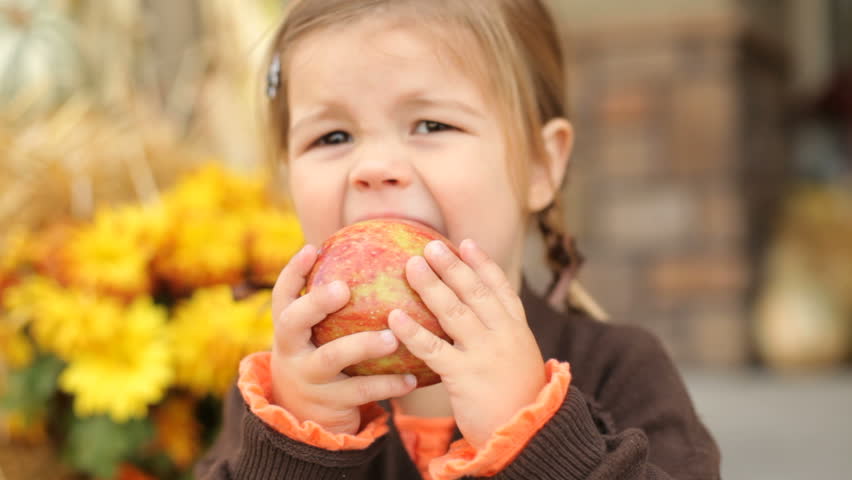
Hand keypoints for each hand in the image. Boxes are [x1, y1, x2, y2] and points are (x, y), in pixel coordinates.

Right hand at [270, 245, 417, 434]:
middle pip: (294, 321)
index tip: (312, 249)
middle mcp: (291, 351)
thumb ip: (331, 306)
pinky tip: (412, 378)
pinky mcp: (329, 403)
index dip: (293, 271)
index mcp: (288, 329)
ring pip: (331, 358)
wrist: (304, 418)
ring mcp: (308, 378)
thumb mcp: (315, 334)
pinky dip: (388, 384)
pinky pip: (361, 392)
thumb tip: (372, 256)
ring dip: (362, 345)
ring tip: (392, 337)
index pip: (283, 294)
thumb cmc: (320, 357)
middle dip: (316, 302)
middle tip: (343, 288)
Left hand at [387, 239, 545, 448]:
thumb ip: (501, 336)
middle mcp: (503, 334)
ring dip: (431, 285)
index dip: (482, 263)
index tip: (466, 243)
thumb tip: (474, 317)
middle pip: (474, 291)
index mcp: (516, 329)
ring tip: (412, 265)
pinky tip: (394, 317)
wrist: (530, 434)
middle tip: (430, 245)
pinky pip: (433, 348)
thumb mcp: (518, 359)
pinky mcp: (465, 375)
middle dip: (452, 266)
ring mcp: (485, 352)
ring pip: (454, 311)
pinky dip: (413, 331)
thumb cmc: (516, 399)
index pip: (500, 288)